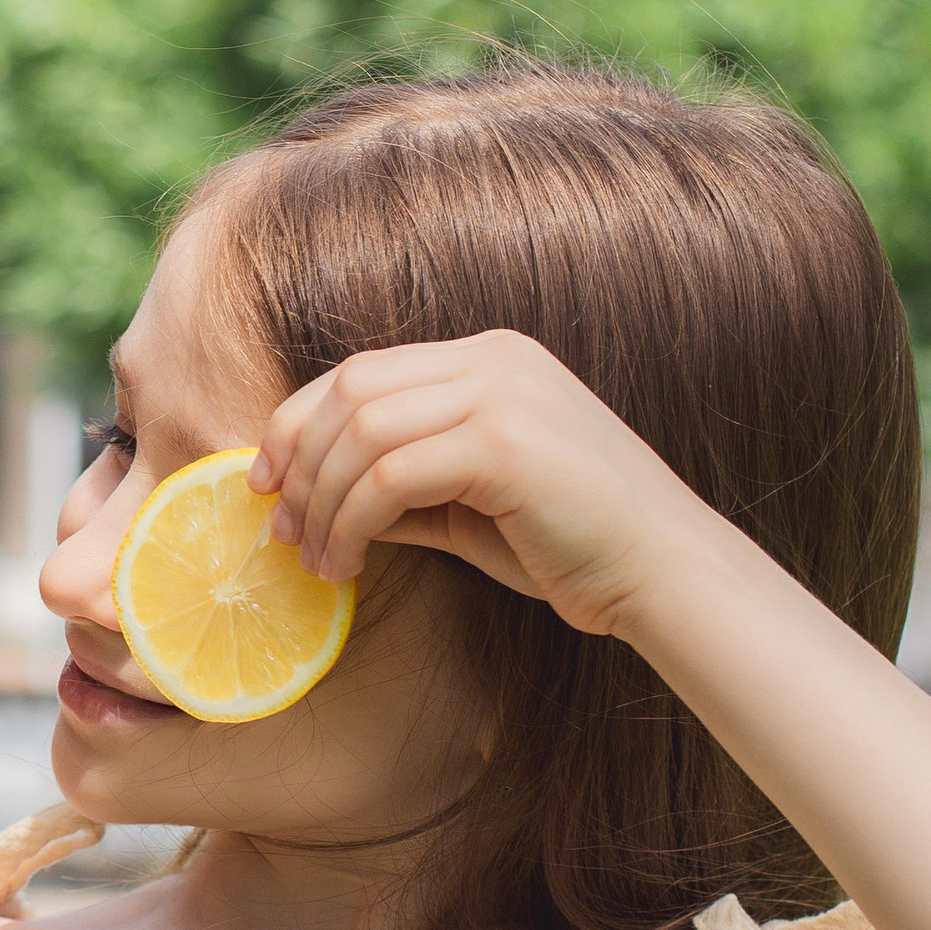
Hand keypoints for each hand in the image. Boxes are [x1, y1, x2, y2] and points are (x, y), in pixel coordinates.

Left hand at [247, 330, 712, 637]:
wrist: (664, 571)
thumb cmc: (569, 544)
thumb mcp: (467, 503)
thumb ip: (399, 485)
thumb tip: (312, 500)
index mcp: (488, 358)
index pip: (362, 371)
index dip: (299, 422)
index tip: (265, 480)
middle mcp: (493, 359)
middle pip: (350, 390)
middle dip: (299, 461)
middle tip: (281, 527)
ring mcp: (501, 394)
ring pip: (361, 433)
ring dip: (323, 503)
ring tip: (318, 559)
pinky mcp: (504, 443)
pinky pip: (389, 476)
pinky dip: (352, 524)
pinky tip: (349, 564)